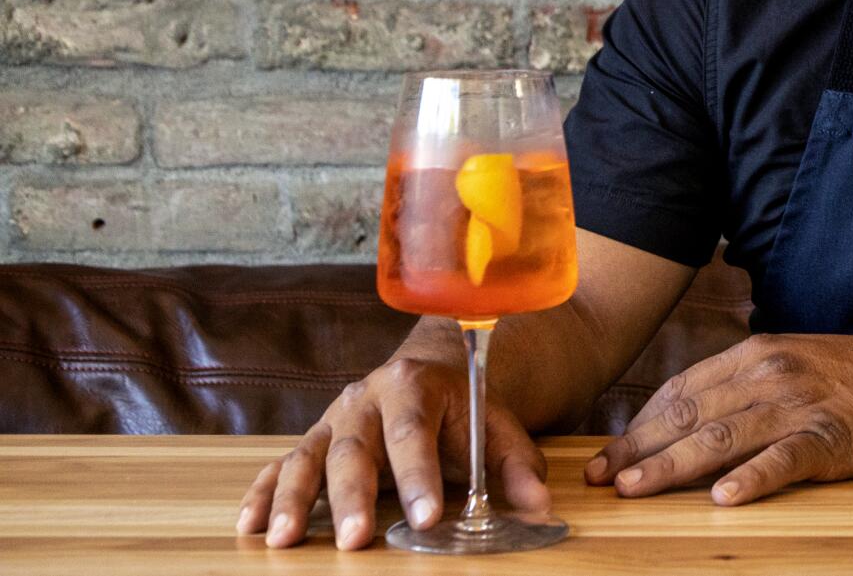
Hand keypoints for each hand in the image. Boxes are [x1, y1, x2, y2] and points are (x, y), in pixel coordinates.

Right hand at [235, 355, 549, 549]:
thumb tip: (541, 506)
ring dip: (294, 500)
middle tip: (358, 540)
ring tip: (286, 541)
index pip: (415, 433)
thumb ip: (517, 465)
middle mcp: (365, 399)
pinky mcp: (312, 441)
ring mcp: (333, 420)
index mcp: (414, 386)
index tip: (427, 517)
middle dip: (355, 497)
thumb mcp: (495, 427)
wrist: (429, 372)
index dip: (420, 476)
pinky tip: (251, 526)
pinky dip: (263, 494)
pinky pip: (279, 466)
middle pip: (354, 449)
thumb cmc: (463, 409)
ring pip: (307, 458)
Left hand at [586, 332, 852, 505]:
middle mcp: (770, 375)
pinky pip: (783, 460)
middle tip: (603, 478)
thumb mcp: (790, 363)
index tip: (606, 452)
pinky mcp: (829, 440)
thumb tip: (684, 420)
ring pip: (722, 438)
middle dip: (640, 448)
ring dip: (672, 465)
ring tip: (636, 489)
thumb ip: (740, 386)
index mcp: (756, 354)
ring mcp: (799, 407)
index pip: (683, 391)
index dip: (640, 423)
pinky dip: (751, 479)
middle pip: (691, 415)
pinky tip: (723, 498)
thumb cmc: (852, 376)